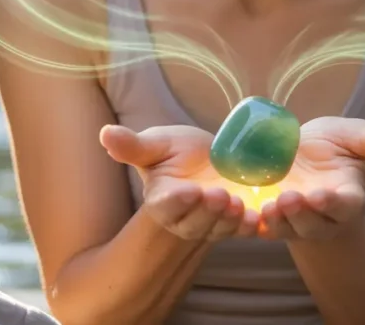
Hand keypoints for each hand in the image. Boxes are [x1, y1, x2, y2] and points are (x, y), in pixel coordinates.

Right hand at [100, 124, 259, 241]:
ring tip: (239, 204)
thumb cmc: (178, 152)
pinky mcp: (236, 224)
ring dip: (229, 220)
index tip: (189, 191)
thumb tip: (104, 133)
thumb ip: (134, 146)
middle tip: (220, 195)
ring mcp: (212, 224)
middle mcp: (185, 219)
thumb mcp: (158, 144)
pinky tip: (260, 219)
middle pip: (195, 222)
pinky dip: (252, 228)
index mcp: (163, 200)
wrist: (212, 161)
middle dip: (208, 211)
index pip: (166, 206)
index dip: (177, 201)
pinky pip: (243, 231)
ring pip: (219, 229)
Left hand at [259, 116, 364, 241]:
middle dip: (302, 214)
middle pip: (315, 224)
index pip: (346, 206)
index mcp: (348, 197)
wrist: (300, 157)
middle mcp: (323, 216)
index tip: (322, 195)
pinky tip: (239, 211)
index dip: (335, 204)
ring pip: (287, 229)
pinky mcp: (269, 220)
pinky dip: (250, 223)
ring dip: (277, 221)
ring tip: (267, 206)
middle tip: (289, 199)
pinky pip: (260, 227)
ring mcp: (294, 221)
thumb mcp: (353, 137)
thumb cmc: (334, 148)